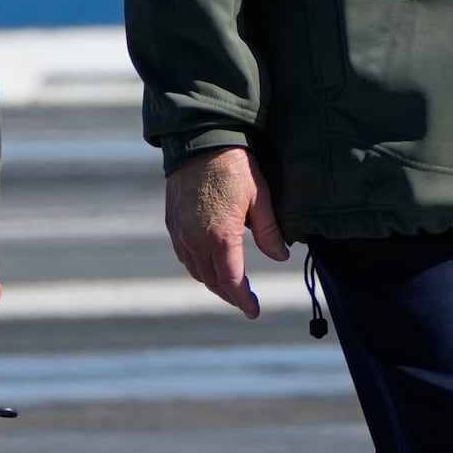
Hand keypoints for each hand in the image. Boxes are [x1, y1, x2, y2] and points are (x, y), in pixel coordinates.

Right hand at [167, 145, 285, 317]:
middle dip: (230, 295)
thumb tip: (280, 257)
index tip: (254, 312)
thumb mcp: (261, 198)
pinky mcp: (172, 223)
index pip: (233, 282)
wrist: (199, 140)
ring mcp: (180, 233)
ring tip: (229, 286)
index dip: (244, 300)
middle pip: (212, 282)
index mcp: (220, 238)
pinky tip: (209, 264)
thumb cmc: (235, 167)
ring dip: (213, 282)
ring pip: (196, 271)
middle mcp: (195, 241)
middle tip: (244, 302)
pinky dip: (198, 266)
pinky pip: (184, 256)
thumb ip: (269, 233)